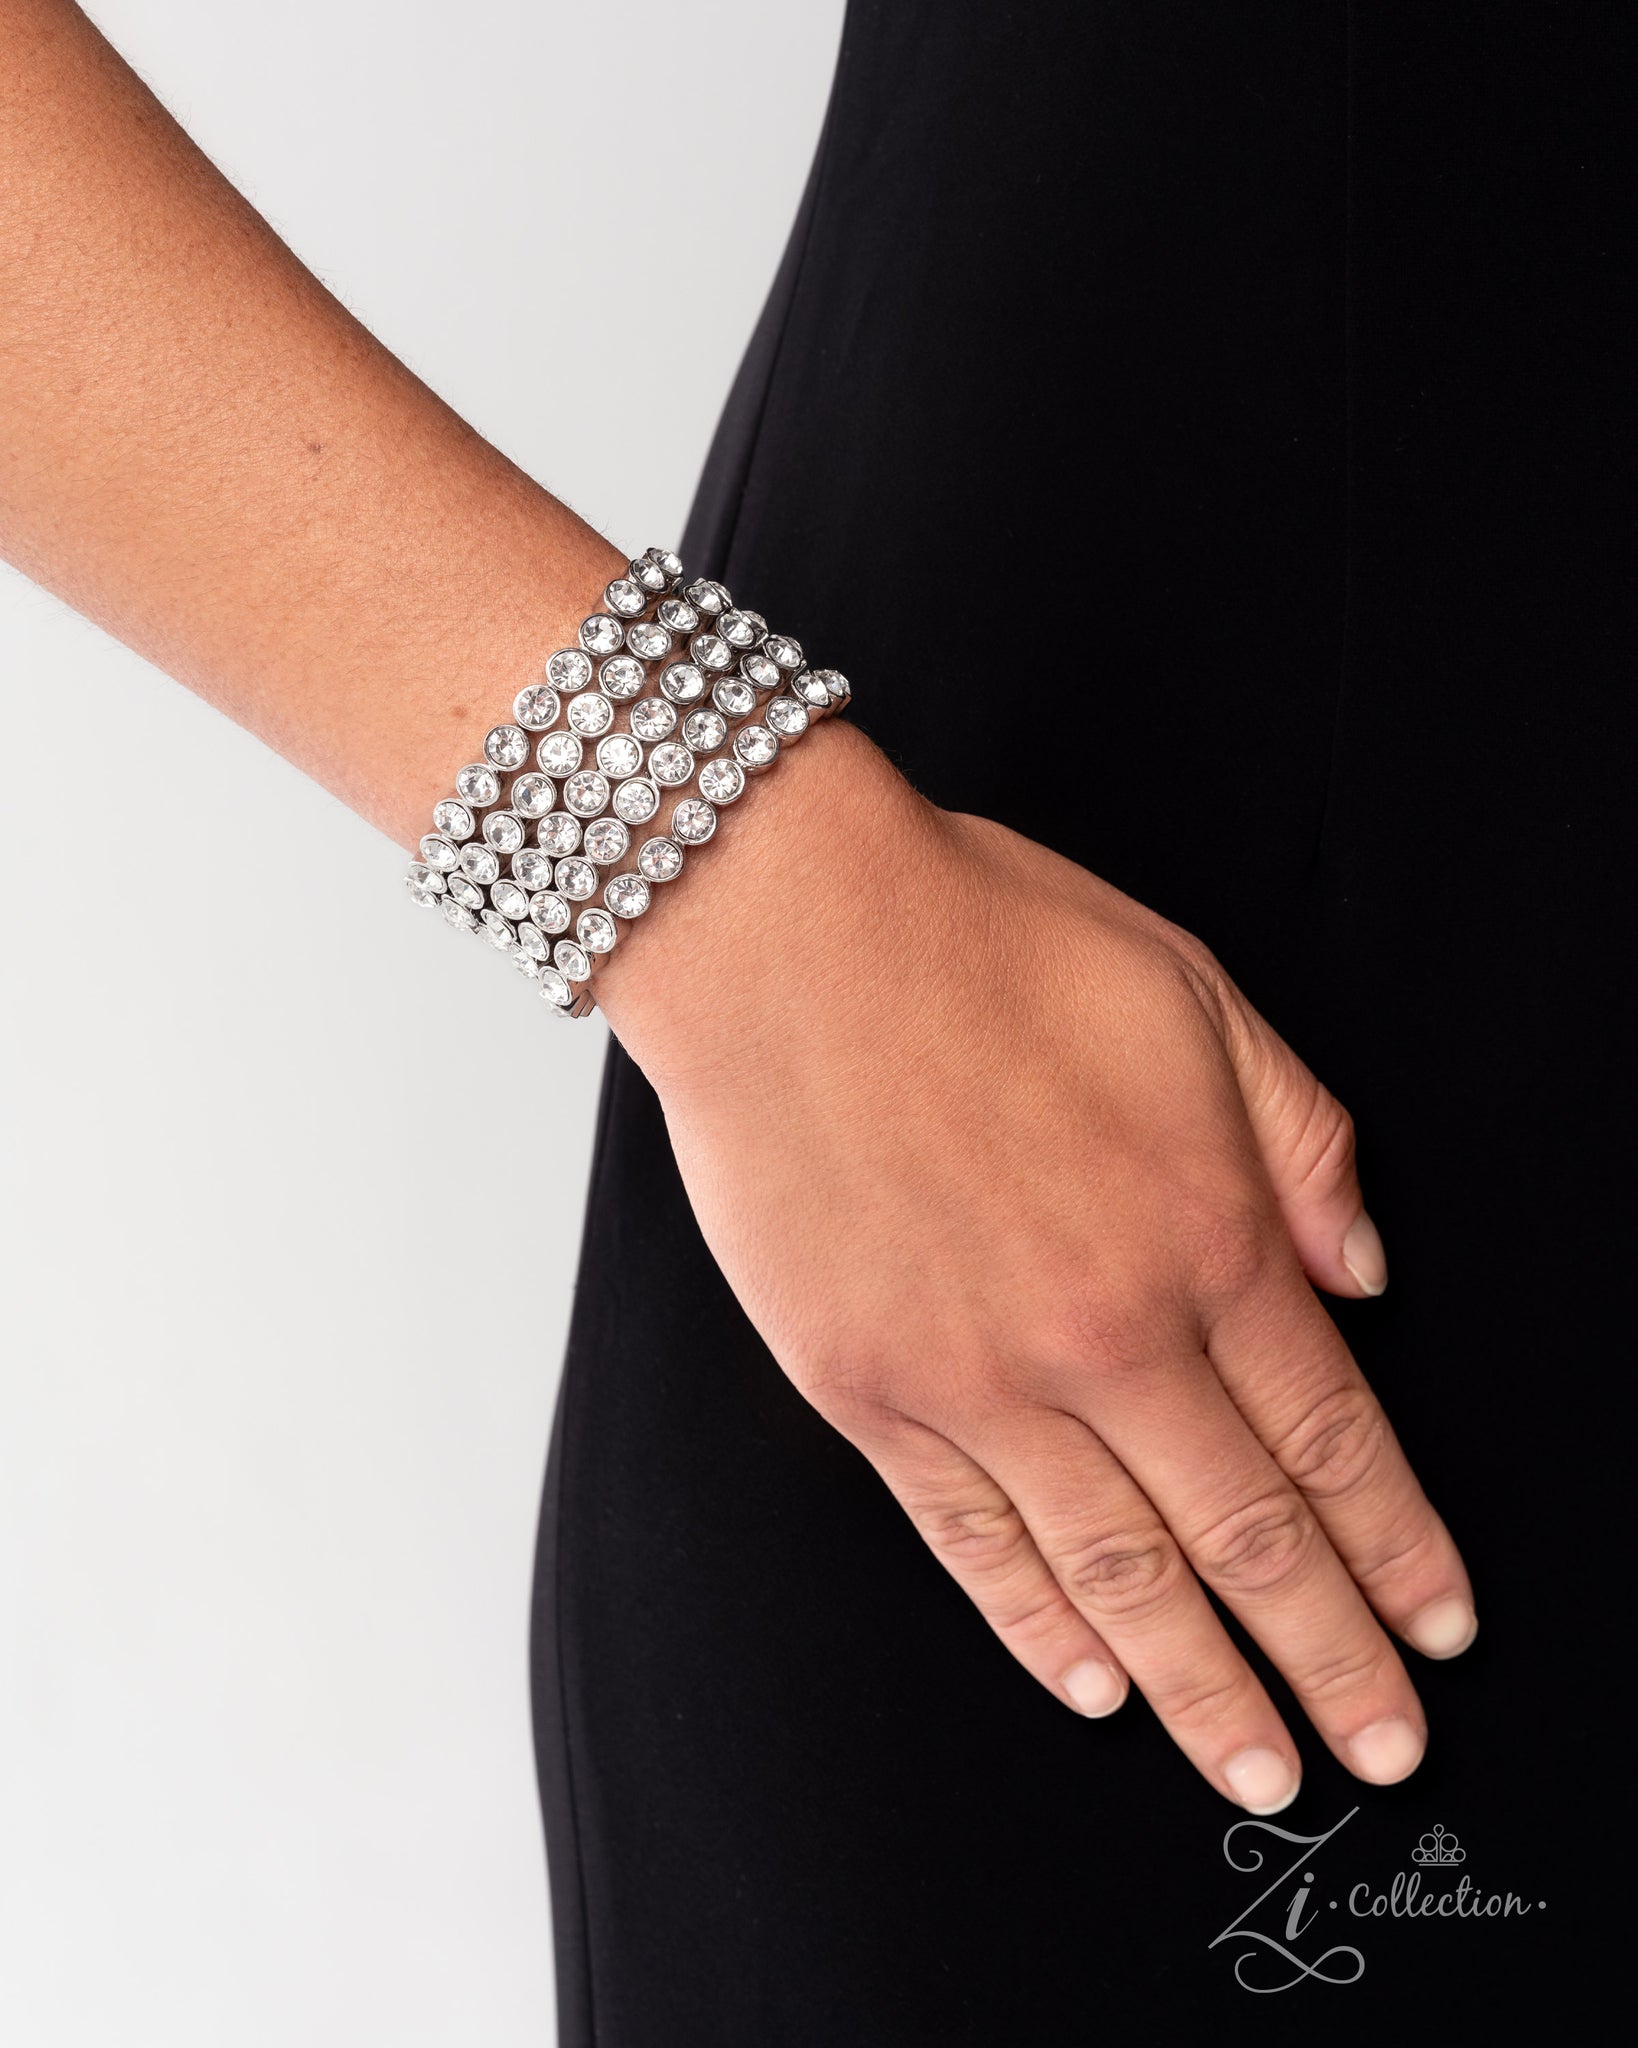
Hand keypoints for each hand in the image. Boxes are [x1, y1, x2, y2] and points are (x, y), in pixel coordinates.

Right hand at [599, 720, 1475, 1811]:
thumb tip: (1359, 1267)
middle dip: (1332, 1658)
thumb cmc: (980, 938)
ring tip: (1262, 1768)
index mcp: (1204, 1232)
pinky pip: (971, 1542)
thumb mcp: (1194, 992)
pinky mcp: (866, 1391)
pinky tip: (1093, 1682)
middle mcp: (1103, 1332)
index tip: (1439, 1623)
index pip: (1334, 1437)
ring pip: (1118, 1572)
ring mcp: (977, 1376)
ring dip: (1204, 1687)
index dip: (1399, 1548)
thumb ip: (1299, 1139)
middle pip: (1247, 1537)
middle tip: (1385, 1743)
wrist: (785, 932)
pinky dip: (1039, 1626)